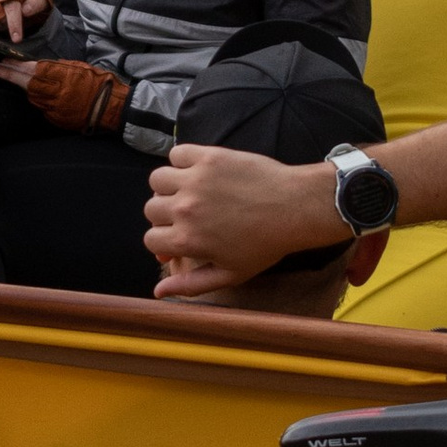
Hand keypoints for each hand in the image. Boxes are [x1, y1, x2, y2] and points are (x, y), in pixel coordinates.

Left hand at [7, 57, 129, 132]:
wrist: (113, 107)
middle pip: (27, 84)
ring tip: (14, 78)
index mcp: (65, 77)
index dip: (17, 67)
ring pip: (33, 97)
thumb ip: (58, 68)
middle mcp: (58, 93)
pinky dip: (38, 100)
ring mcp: (56, 108)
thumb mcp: (80, 68)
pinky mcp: (58, 119)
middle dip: (10, 76)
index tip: (4, 62)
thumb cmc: (100, 83)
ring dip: (24, 88)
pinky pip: (43, 108)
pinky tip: (37, 94)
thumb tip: (39, 67)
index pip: (33, 70)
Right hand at [144, 141, 345, 298]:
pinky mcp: (208, 157)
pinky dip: (181, 161)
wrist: (295, 208)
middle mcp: (185, 209)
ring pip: (157, 180)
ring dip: (167, 187)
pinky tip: (196, 172)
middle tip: (186, 216)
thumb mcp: (230, 274)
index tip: (178, 238)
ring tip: (187, 191)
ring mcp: (195, 180)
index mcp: (187, 239)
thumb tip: (157, 292)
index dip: (163, 242)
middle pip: (151, 209)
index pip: (150, 240)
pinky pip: (176, 153)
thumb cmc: (265, 245)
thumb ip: (191, 284)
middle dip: (164, 216)